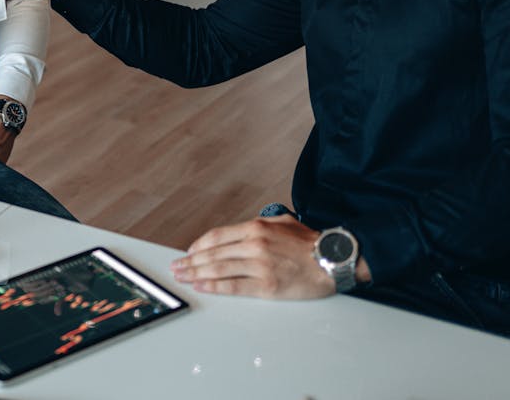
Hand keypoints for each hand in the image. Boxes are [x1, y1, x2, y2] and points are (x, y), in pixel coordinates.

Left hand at [169, 215, 336, 298]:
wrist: (333, 259)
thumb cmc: (311, 243)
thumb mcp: (283, 222)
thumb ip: (261, 225)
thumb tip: (243, 230)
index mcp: (256, 228)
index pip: (217, 236)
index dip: (199, 245)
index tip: (189, 252)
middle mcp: (254, 244)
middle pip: (213, 253)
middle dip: (190, 261)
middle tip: (176, 267)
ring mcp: (259, 265)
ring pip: (219, 269)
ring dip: (196, 273)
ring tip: (183, 277)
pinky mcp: (266, 285)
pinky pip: (234, 287)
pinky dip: (214, 286)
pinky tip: (202, 287)